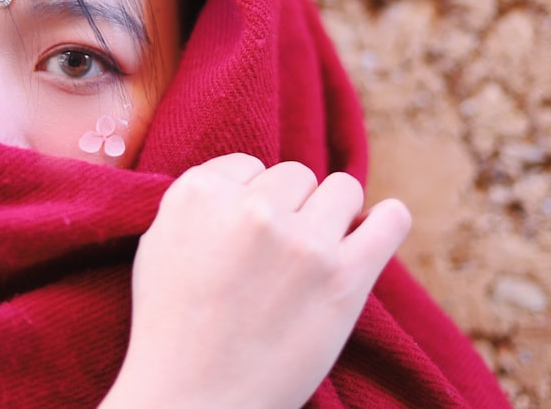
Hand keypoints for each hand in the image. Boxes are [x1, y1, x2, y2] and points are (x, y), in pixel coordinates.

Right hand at [100, 153, 411, 408]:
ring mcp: (301, 243)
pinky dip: (388, 220)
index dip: (251, 199)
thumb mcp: (159, 242)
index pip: (249, 166)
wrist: (193, 401)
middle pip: (296, 175)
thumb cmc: (172, 328)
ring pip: (342, 189)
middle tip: (277, 256)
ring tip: (316, 253)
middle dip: (290, 208)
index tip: (247, 234)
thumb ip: (201, 199)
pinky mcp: (344, 279)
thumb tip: (248, 176)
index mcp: (199, 193)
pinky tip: (380, 225)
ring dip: (333, 215)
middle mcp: (251, 209)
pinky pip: (390, 221)